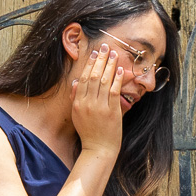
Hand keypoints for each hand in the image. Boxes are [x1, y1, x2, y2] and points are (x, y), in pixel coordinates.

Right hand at [70, 42, 123, 157]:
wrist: (99, 148)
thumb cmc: (89, 132)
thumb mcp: (77, 114)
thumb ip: (76, 98)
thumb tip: (76, 82)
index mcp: (78, 103)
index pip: (83, 78)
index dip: (89, 64)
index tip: (95, 53)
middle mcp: (88, 103)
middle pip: (93, 76)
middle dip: (100, 59)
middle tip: (105, 47)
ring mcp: (100, 107)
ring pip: (104, 81)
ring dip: (109, 65)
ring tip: (113, 53)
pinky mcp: (112, 111)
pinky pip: (114, 91)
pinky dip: (117, 79)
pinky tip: (120, 69)